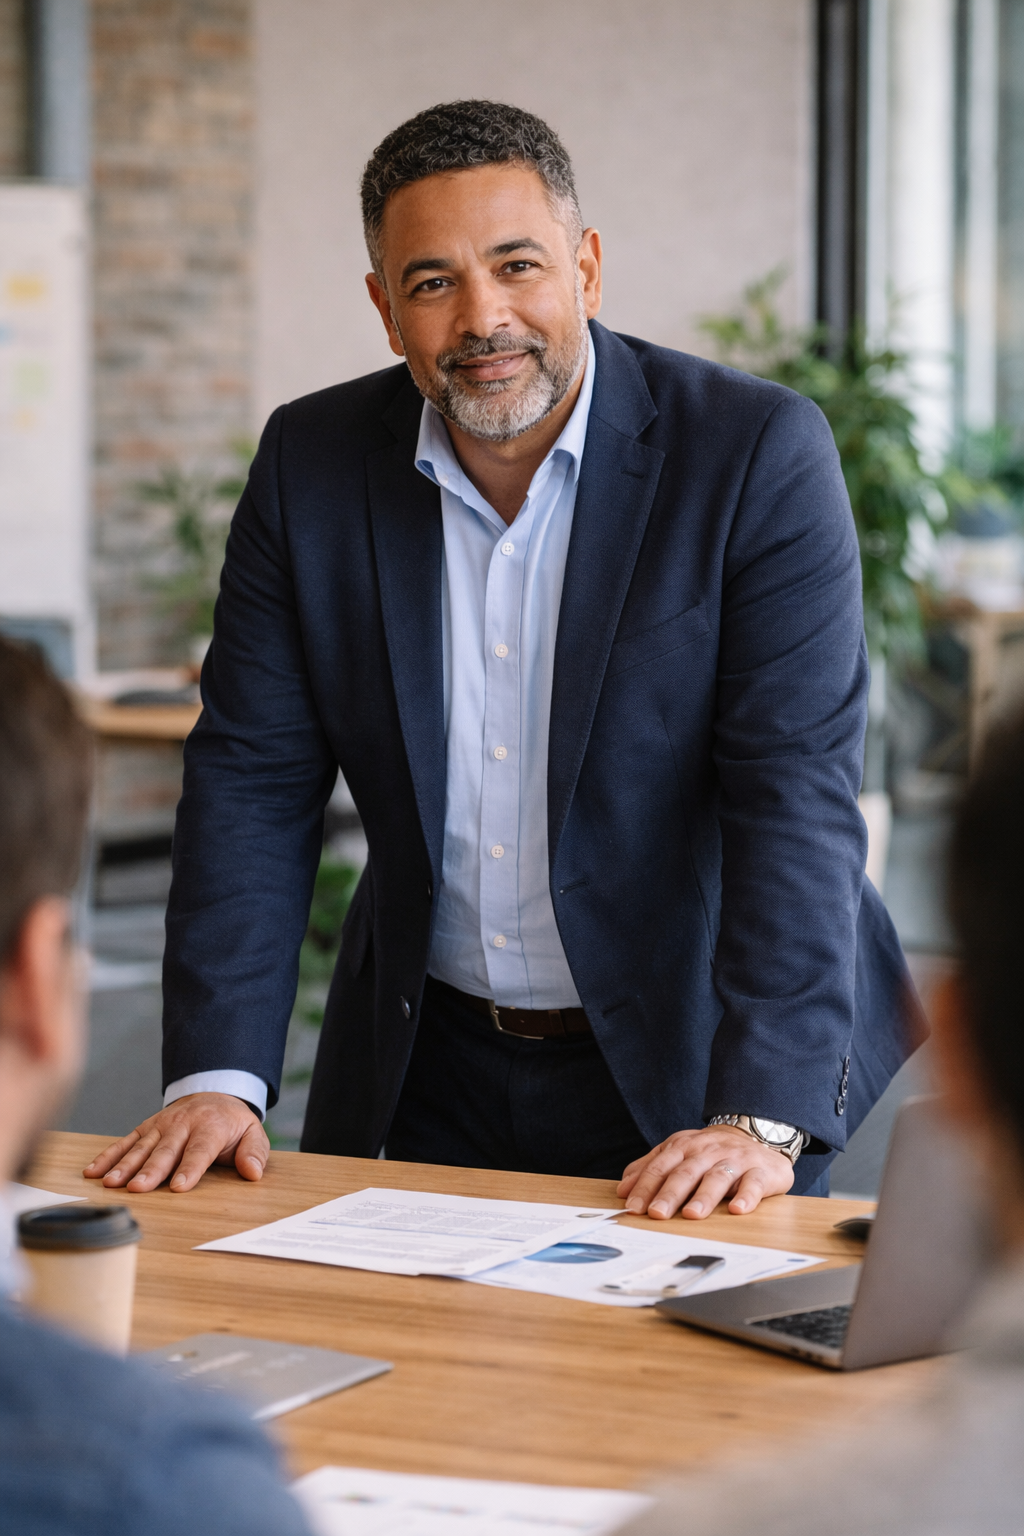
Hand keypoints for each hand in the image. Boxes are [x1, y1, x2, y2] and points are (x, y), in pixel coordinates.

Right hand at [83, 1093, 269, 1193]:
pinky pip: (125, 1141)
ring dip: (124, 1166)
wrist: (213, 1092)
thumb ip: (255, 1152)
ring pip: (141, 1147)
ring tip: (110, 1184)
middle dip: (150, 1170)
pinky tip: (93, 1171)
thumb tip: (253, 1172)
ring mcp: (161, 1125)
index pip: (199, 1151)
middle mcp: (183, 1124)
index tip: (179, 1188)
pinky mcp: (146, 1128)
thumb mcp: (253, 1132)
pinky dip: (109, 1155)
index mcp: (210, 1126)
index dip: (189, 1169)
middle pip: (165, 1151)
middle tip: (137, 1189)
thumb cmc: (232, 1122)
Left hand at [617, 1125, 793, 1218]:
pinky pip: (754, 1184)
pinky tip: (737, 1209)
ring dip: (703, 1196)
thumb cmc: (712, 1151)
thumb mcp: (679, 1153)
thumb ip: (651, 1168)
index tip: (633, 1206)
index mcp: (684, 1147)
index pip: (661, 1166)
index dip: (645, 1186)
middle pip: (686, 1173)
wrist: (757, 1134)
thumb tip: (623, 1188)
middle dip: (669, 1193)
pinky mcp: (761, 1172)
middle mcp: (708, 1152)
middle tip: (657, 1213)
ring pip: (717, 1177)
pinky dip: (746, 1196)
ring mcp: (735, 1160)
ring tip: (691, 1214)